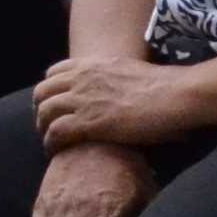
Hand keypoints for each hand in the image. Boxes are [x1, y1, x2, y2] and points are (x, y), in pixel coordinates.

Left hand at [33, 54, 203, 150]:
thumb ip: (113, 77)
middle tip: (48, 125)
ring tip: (50, 141)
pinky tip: (55, 151)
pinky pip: (56, 131)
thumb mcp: (129, 71)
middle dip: (41, 109)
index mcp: (92, 64)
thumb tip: (117, 89)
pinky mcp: (89, 122)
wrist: (175, 95)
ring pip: (45, 112)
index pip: (53, 72)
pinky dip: (51, 142)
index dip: (50, 90)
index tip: (54, 103)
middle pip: (42, 92)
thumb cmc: (163, 86)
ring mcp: (83, 99)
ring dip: (43, 128)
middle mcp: (82, 78)